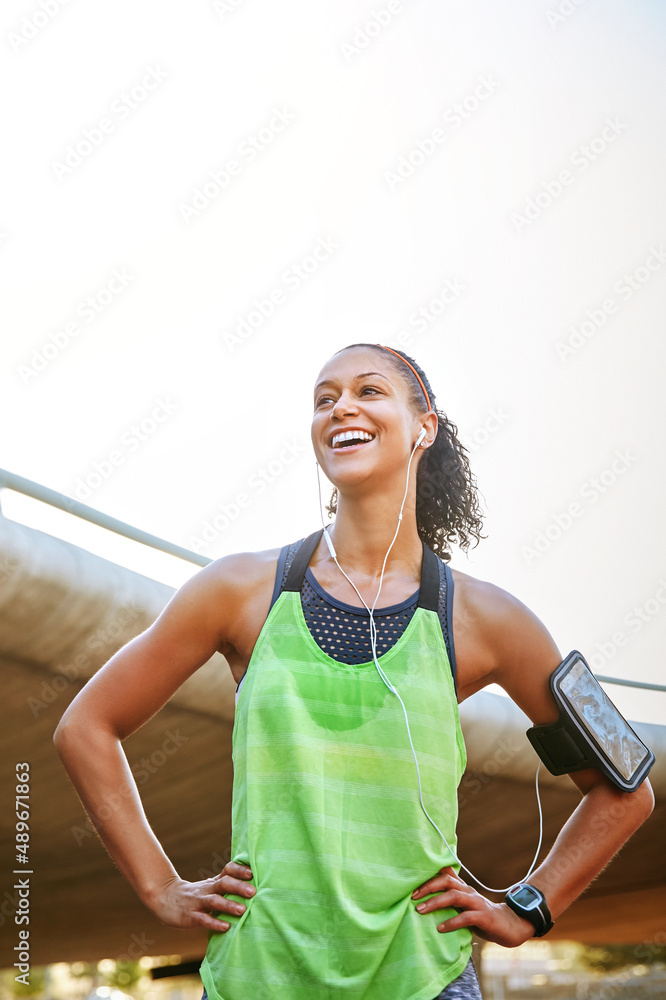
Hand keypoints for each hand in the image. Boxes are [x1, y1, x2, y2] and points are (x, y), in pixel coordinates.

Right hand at [145, 861, 255, 932]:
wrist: (165, 898)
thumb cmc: (195, 894)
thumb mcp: (210, 886)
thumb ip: (227, 886)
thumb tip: (253, 888)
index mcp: (213, 882)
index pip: (227, 870)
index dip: (239, 870)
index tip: (252, 873)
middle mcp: (207, 889)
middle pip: (223, 883)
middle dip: (238, 887)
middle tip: (253, 891)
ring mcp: (197, 902)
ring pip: (214, 901)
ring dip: (228, 905)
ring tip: (243, 910)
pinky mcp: (190, 916)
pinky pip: (203, 919)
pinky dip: (215, 923)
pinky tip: (226, 927)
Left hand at [411, 866, 534, 947]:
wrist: (510, 925)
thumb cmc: (482, 916)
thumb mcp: (465, 904)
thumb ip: (451, 896)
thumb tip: (430, 892)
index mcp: (463, 888)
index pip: (444, 875)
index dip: (428, 876)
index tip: (411, 883)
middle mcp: (468, 892)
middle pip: (447, 881)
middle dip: (428, 887)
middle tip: (413, 896)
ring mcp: (477, 903)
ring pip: (454, 896)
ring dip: (436, 902)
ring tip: (420, 910)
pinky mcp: (483, 917)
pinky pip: (466, 917)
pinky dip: (452, 922)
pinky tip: (440, 928)